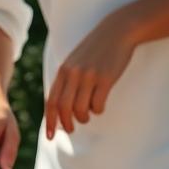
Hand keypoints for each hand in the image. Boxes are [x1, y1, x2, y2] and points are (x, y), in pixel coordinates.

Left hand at [44, 15, 136, 139]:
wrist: (117, 31)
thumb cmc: (96, 50)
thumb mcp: (75, 62)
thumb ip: (67, 81)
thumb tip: (61, 109)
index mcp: (63, 71)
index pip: (51, 101)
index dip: (50, 121)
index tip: (50, 136)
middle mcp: (73, 74)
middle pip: (64, 109)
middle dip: (66, 124)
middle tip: (71, 130)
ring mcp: (89, 76)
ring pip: (80, 109)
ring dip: (83, 118)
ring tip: (87, 116)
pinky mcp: (106, 78)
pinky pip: (98, 104)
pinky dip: (98, 110)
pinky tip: (100, 106)